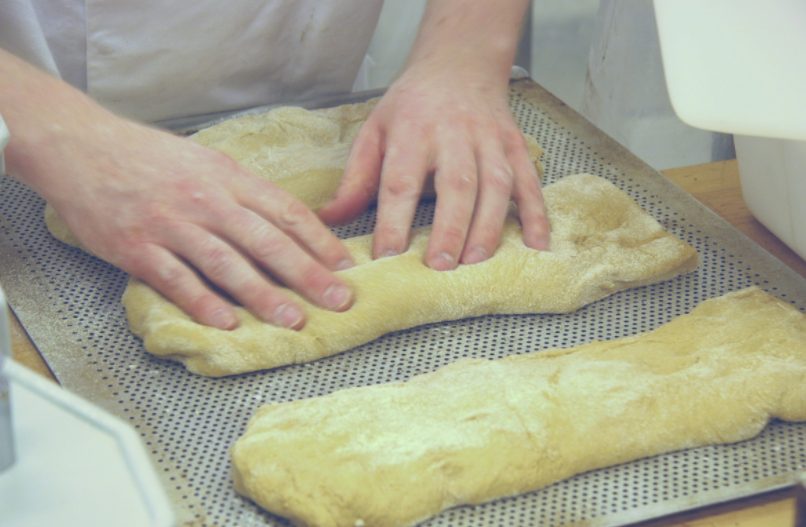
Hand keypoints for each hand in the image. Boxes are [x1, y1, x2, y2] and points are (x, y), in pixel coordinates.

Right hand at [9, 102, 353, 329]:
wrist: (81, 147)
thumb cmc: (149, 156)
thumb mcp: (206, 160)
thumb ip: (243, 191)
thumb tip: (285, 222)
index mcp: (228, 176)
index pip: (285, 211)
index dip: (320, 241)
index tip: (344, 266)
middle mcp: (206, 200)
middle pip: (266, 241)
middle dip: (308, 274)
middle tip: (338, 300)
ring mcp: (171, 224)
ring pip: (227, 264)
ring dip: (264, 295)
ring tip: (293, 319)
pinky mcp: (137, 247)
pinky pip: (177, 280)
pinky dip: (203, 303)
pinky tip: (227, 323)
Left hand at [319, 64, 549, 268]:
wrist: (457, 66)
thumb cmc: (411, 107)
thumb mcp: (374, 131)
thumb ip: (356, 179)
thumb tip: (330, 219)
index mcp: (412, 131)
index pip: (400, 181)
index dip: (394, 220)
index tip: (387, 255)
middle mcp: (454, 134)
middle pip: (455, 185)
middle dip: (449, 228)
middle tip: (440, 267)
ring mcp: (490, 140)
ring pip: (495, 185)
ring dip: (488, 225)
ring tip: (476, 261)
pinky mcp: (515, 146)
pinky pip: (529, 181)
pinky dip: (536, 213)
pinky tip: (536, 245)